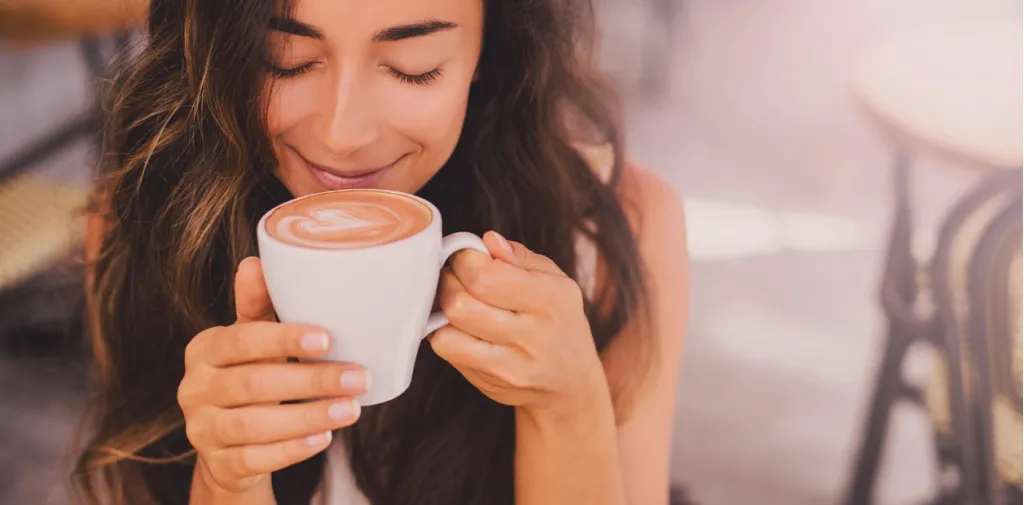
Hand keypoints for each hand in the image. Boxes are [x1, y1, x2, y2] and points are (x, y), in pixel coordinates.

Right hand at [177, 258, 369, 496]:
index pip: (241, 340)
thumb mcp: (253, 341)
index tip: (327, 339)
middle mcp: (194, 388)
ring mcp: (201, 430)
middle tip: (358, 377)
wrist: (229, 445)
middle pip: (254, 384)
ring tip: (351, 409)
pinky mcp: (218, 464)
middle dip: (311, 381)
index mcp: (204, 349)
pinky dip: (292, 449)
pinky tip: (323, 438)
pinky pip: (255, 459)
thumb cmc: (250, 377)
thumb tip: (255, 261)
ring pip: (255, 424)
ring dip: (309, 416)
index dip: (283, 339)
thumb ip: (257, 306)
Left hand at [430, 232, 607, 418]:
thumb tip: (488, 241)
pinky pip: (447, 350)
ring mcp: (510, 365)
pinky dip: (443, 332)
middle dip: (448, 280)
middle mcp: (533, 335)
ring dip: (442, 307)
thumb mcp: (555, 281)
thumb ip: (520, 257)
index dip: (465, 259)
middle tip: (457, 276)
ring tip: (457, 299)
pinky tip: (458, 325)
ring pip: (448, 329)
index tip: (468, 256)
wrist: (570, 384)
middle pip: (460, 302)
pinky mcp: (489, 383)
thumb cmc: (558, 321)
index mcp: (551, 299)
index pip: (485, 276)